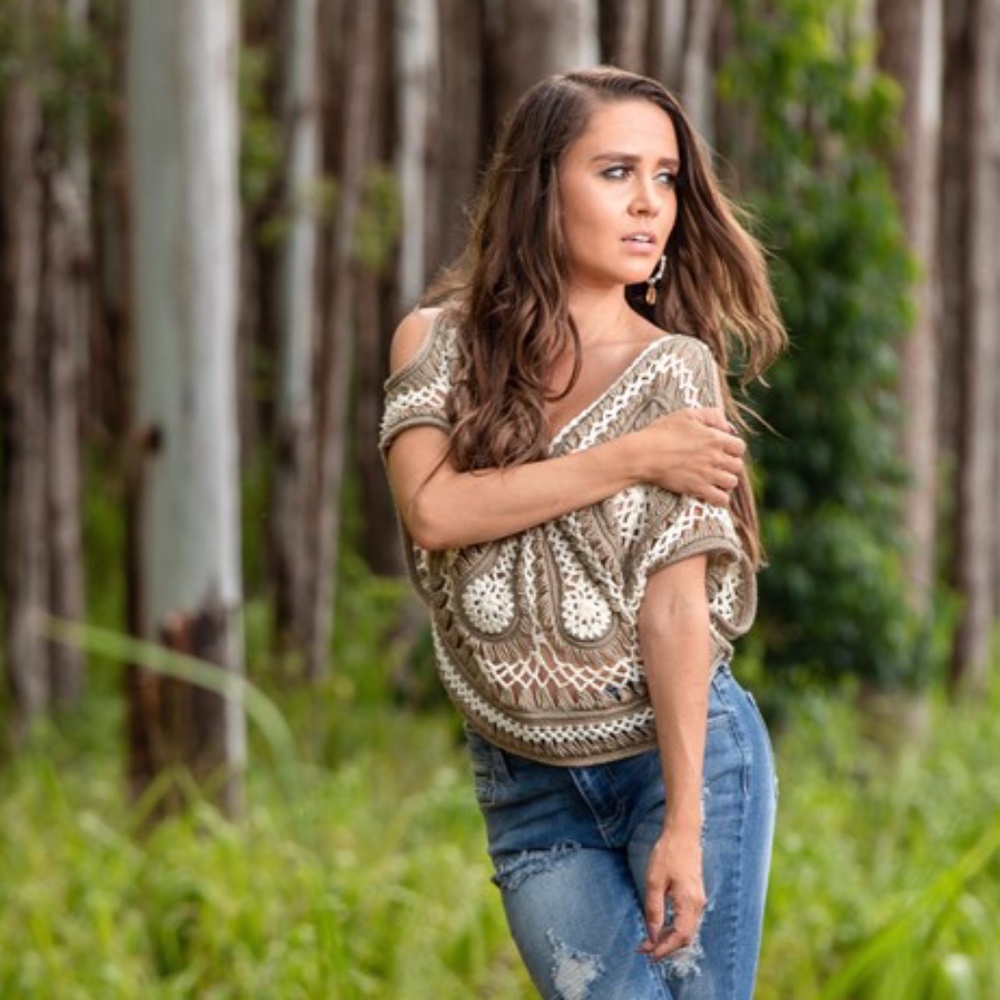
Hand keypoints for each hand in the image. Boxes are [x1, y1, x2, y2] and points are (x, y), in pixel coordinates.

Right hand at [636, 408, 744, 505]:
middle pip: (738, 466)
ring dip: (725, 482)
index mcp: (715, 438)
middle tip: (717, 466)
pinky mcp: (698, 489)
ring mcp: (708, 474)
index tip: (723, 451)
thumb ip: (711, 416)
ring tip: (715, 480)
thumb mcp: (687, 414)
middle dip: (730, 466)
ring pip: (732, 483)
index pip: (740, 447)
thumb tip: (727, 426)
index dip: (733, 449)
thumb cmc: (661, 432)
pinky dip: (720, 499)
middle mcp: (715, 457)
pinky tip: (712, 494)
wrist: (644, 454)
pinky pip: (721, 500)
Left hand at [638, 830, 705, 960]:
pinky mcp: (695, 897)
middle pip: (684, 937)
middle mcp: (698, 905)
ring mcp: (698, 901)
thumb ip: (654, 909)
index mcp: (689, 903)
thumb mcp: (654, 881)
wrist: (683, 835)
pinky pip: (686, 920)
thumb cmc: (667, 854)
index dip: (664, 949)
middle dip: (665, 947)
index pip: (680, 937)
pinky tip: (660, 927)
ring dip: (668, 939)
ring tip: (648, 941)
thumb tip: (652, 935)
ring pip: (686, 930)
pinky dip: (673, 928)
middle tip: (644, 950)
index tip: (648, 955)